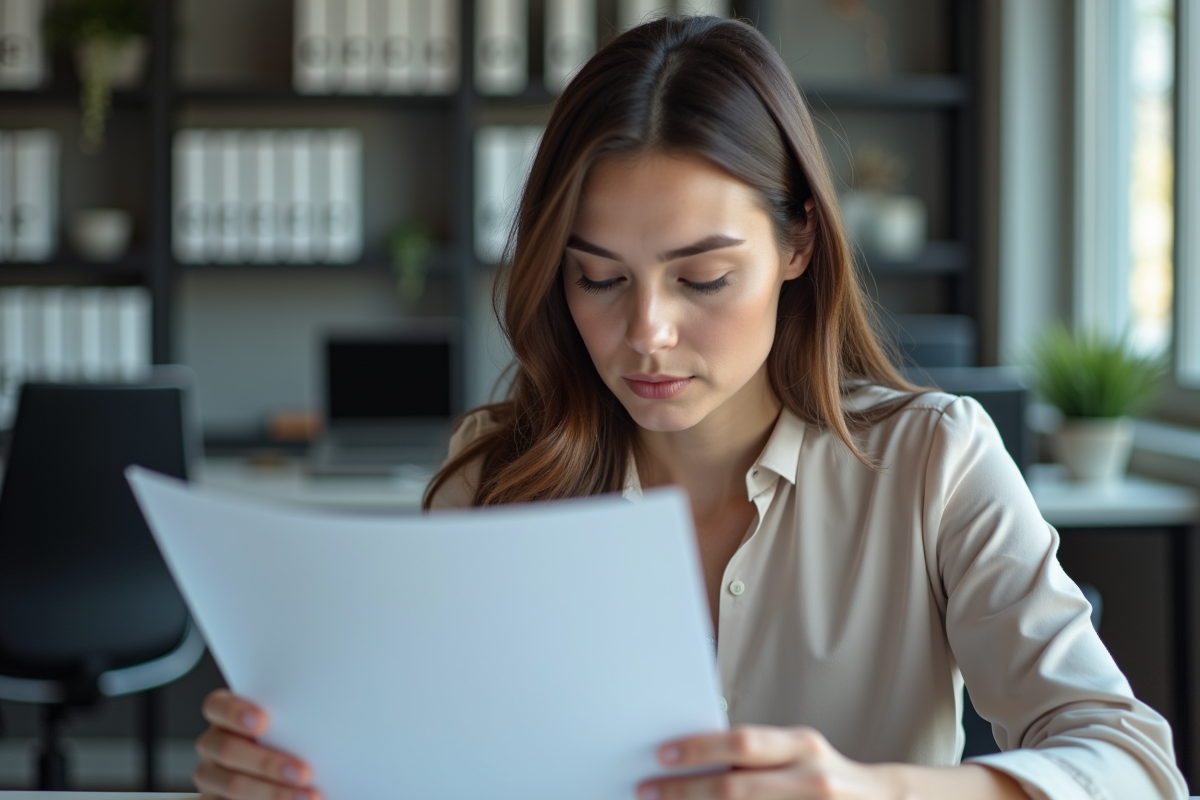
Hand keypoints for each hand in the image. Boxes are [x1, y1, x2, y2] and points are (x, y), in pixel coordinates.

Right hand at [194, 688, 321, 799]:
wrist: (284, 774)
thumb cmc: (291, 740)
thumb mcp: (289, 724)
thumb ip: (294, 718)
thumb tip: (332, 712)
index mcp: (225, 716)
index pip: (217, 706)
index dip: (235, 712)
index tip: (264, 721)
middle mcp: (212, 745)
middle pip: (227, 750)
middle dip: (267, 762)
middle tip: (303, 771)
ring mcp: (210, 778)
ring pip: (234, 785)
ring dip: (274, 793)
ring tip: (308, 796)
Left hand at [636, 726, 901, 799]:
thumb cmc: (822, 775)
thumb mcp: (796, 753)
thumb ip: (754, 756)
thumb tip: (690, 758)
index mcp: (803, 746)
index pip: (743, 743)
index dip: (699, 749)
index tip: (661, 755)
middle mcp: (813, 779)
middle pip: (737, 788)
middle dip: (684, 791)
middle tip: (646, 791)